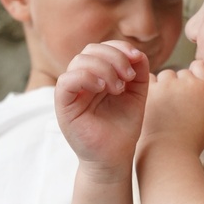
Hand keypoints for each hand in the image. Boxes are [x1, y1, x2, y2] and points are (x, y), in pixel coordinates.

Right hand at [55, 41, 149, 175]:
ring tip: (118, 88)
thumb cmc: (123, 127)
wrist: (115, 156)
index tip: (136, 59)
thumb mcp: (137, 94)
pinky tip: (102, 88)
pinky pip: (66, 81)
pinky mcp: (63, 105)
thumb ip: (139, 72)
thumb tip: (137, 52)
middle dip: (114, 57)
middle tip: (128, 77)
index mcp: (98, 74)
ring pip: (79, 61)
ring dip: (103, 68)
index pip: (102, 48)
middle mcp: (82, 80)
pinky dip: (85, 77)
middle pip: (90, 50)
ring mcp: (72, 91)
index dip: (119, 47)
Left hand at [140, 58, 203, 155]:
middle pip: (180, 73)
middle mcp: (188, 83)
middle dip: (176, 85)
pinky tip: (151, 104)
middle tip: (172, 106)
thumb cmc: (190, 142)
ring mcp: (168, 86)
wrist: (170, 154)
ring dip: (162, 86)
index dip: (192, 76)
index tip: (187, 91)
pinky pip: (149, 80)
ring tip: (161, 108)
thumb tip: (198, 84)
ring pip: (165, 75)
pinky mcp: (150, 90)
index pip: (199, 66)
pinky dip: (150, 89)